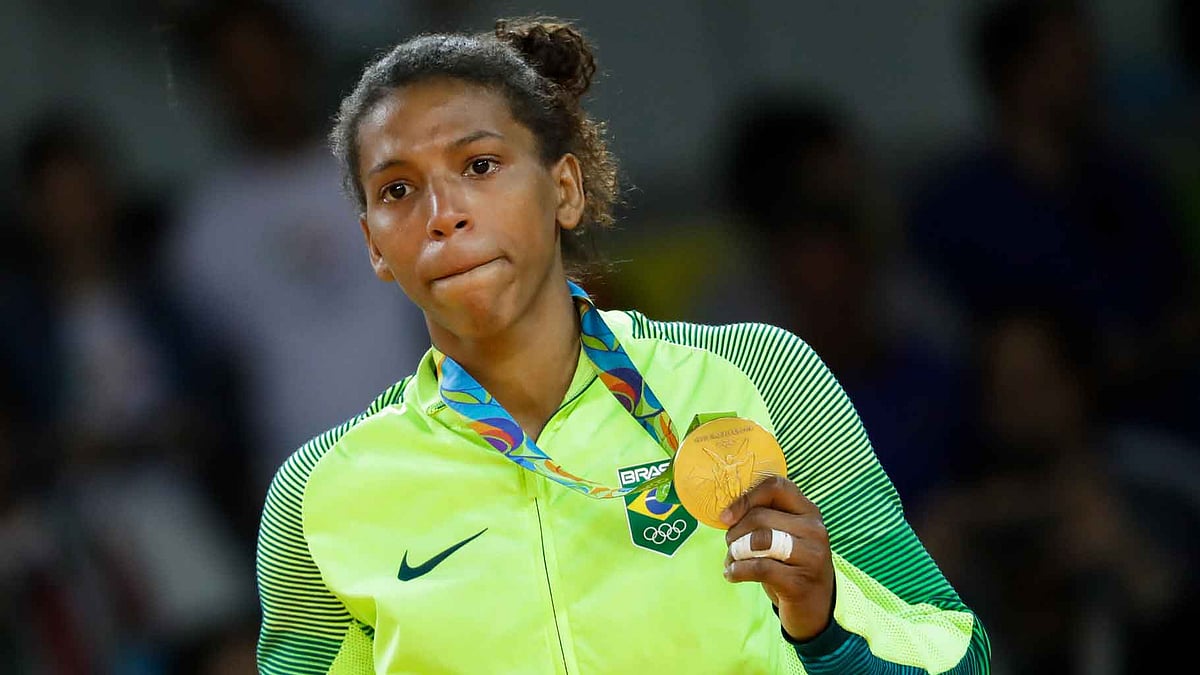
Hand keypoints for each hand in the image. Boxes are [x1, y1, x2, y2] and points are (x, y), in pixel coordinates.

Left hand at [721, 475, 833, 641]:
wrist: (815, 608)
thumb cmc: (791, 566)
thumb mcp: (784, 536)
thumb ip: (765, 519)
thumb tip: (726, 513)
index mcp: (808, 511)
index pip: (776, 486)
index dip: (746, 497)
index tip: (726, 516)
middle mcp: (814, 529)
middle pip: (760, 517)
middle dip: (735, 532)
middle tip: (730, 546)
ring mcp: (811, 556)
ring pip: (759, 540)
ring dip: (735, 551)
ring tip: (731, 561)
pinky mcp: (800, 582)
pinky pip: (759, 567)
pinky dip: (737, 570)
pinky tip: (731, 574)